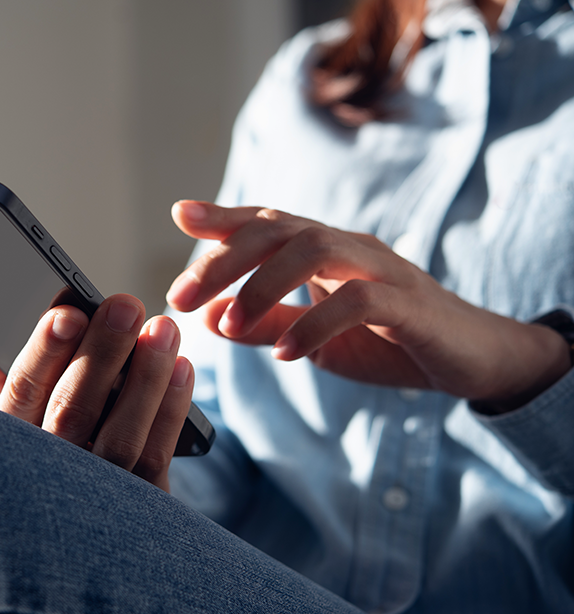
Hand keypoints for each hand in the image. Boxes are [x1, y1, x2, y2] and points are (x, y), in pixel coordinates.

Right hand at [0, 295, 193, 490]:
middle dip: (101, 354)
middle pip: (72, 411)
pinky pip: (154, 456)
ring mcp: (94, 498)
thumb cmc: (34, 452)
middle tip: (125, 306)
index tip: (67, 313)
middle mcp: (45, 472)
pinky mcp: (139, 507)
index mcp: (4, 442)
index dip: (43, 353)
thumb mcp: (0, 413)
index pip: (20, 393)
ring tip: (162, 328)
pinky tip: (179, 368)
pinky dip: (170, 410)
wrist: (73, 534)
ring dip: (145, 377)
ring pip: (119, 437)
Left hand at [166, 201, 570, 409]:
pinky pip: (359, 300)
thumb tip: (206, 316)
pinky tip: (285, 354)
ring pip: (314, 249)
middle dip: (224, 260)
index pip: (268, 222)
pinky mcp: (411, 304)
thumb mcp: (312, 338)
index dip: (225, 215)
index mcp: (325, 250)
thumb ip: (264, 325)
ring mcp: (383, 269)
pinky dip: (313, 324)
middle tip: (181, 298)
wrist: (471, 361)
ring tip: (230, 327)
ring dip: (261, 287)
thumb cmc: (388, 342)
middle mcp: (350, 247)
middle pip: (279, 229)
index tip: (179, 214)